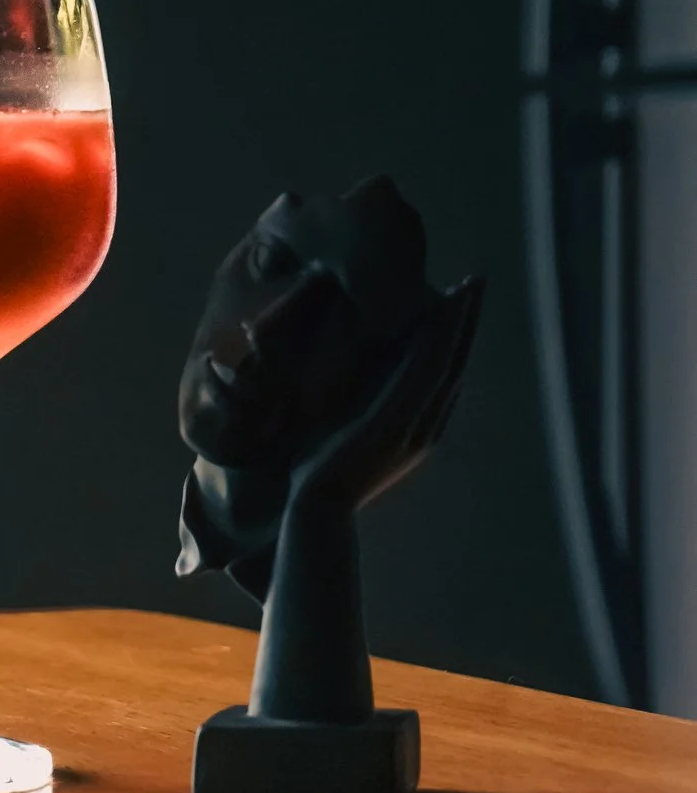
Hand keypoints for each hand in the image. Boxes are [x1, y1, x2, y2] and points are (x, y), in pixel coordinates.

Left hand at [288, 276, 483, 513]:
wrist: (316, 510)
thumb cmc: (322, 474)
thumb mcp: (348, 433)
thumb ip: (361, 409)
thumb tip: (357, 377)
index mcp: (419, 429)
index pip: (444, 374)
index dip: (455, 337)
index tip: (459, 302)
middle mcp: (426, 426)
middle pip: (454, 362)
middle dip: (465, 321)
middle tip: (475, 282)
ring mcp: (415, 425)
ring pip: (445, 363)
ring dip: (457, 323)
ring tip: (466, 287)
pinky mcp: (395, 422)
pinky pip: (422, 375)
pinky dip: (434, 344)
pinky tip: (438, 314)